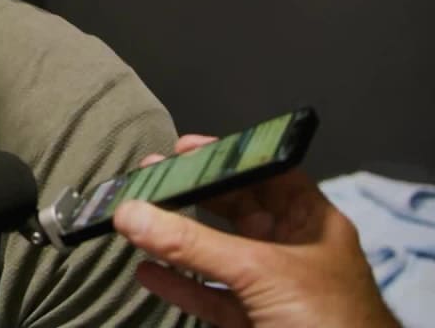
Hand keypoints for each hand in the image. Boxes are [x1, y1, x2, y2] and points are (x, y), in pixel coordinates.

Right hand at [113, 135, 397, 327]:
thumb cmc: (328, 318)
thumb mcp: (260, 270)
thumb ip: (193, 243)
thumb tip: (130, 214)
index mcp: (311, 224)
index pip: (266, 175)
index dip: (227, 158)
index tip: (184, 148)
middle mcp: (291, 250)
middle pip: (235, 212)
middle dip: (192, 195)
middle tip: (150, 178)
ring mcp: (271, 288)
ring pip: (216, 256)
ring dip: (176, 241)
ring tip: (136, 219)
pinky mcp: (253, 322)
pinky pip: (209, 296)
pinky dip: (177, 284)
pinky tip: (147, 271)